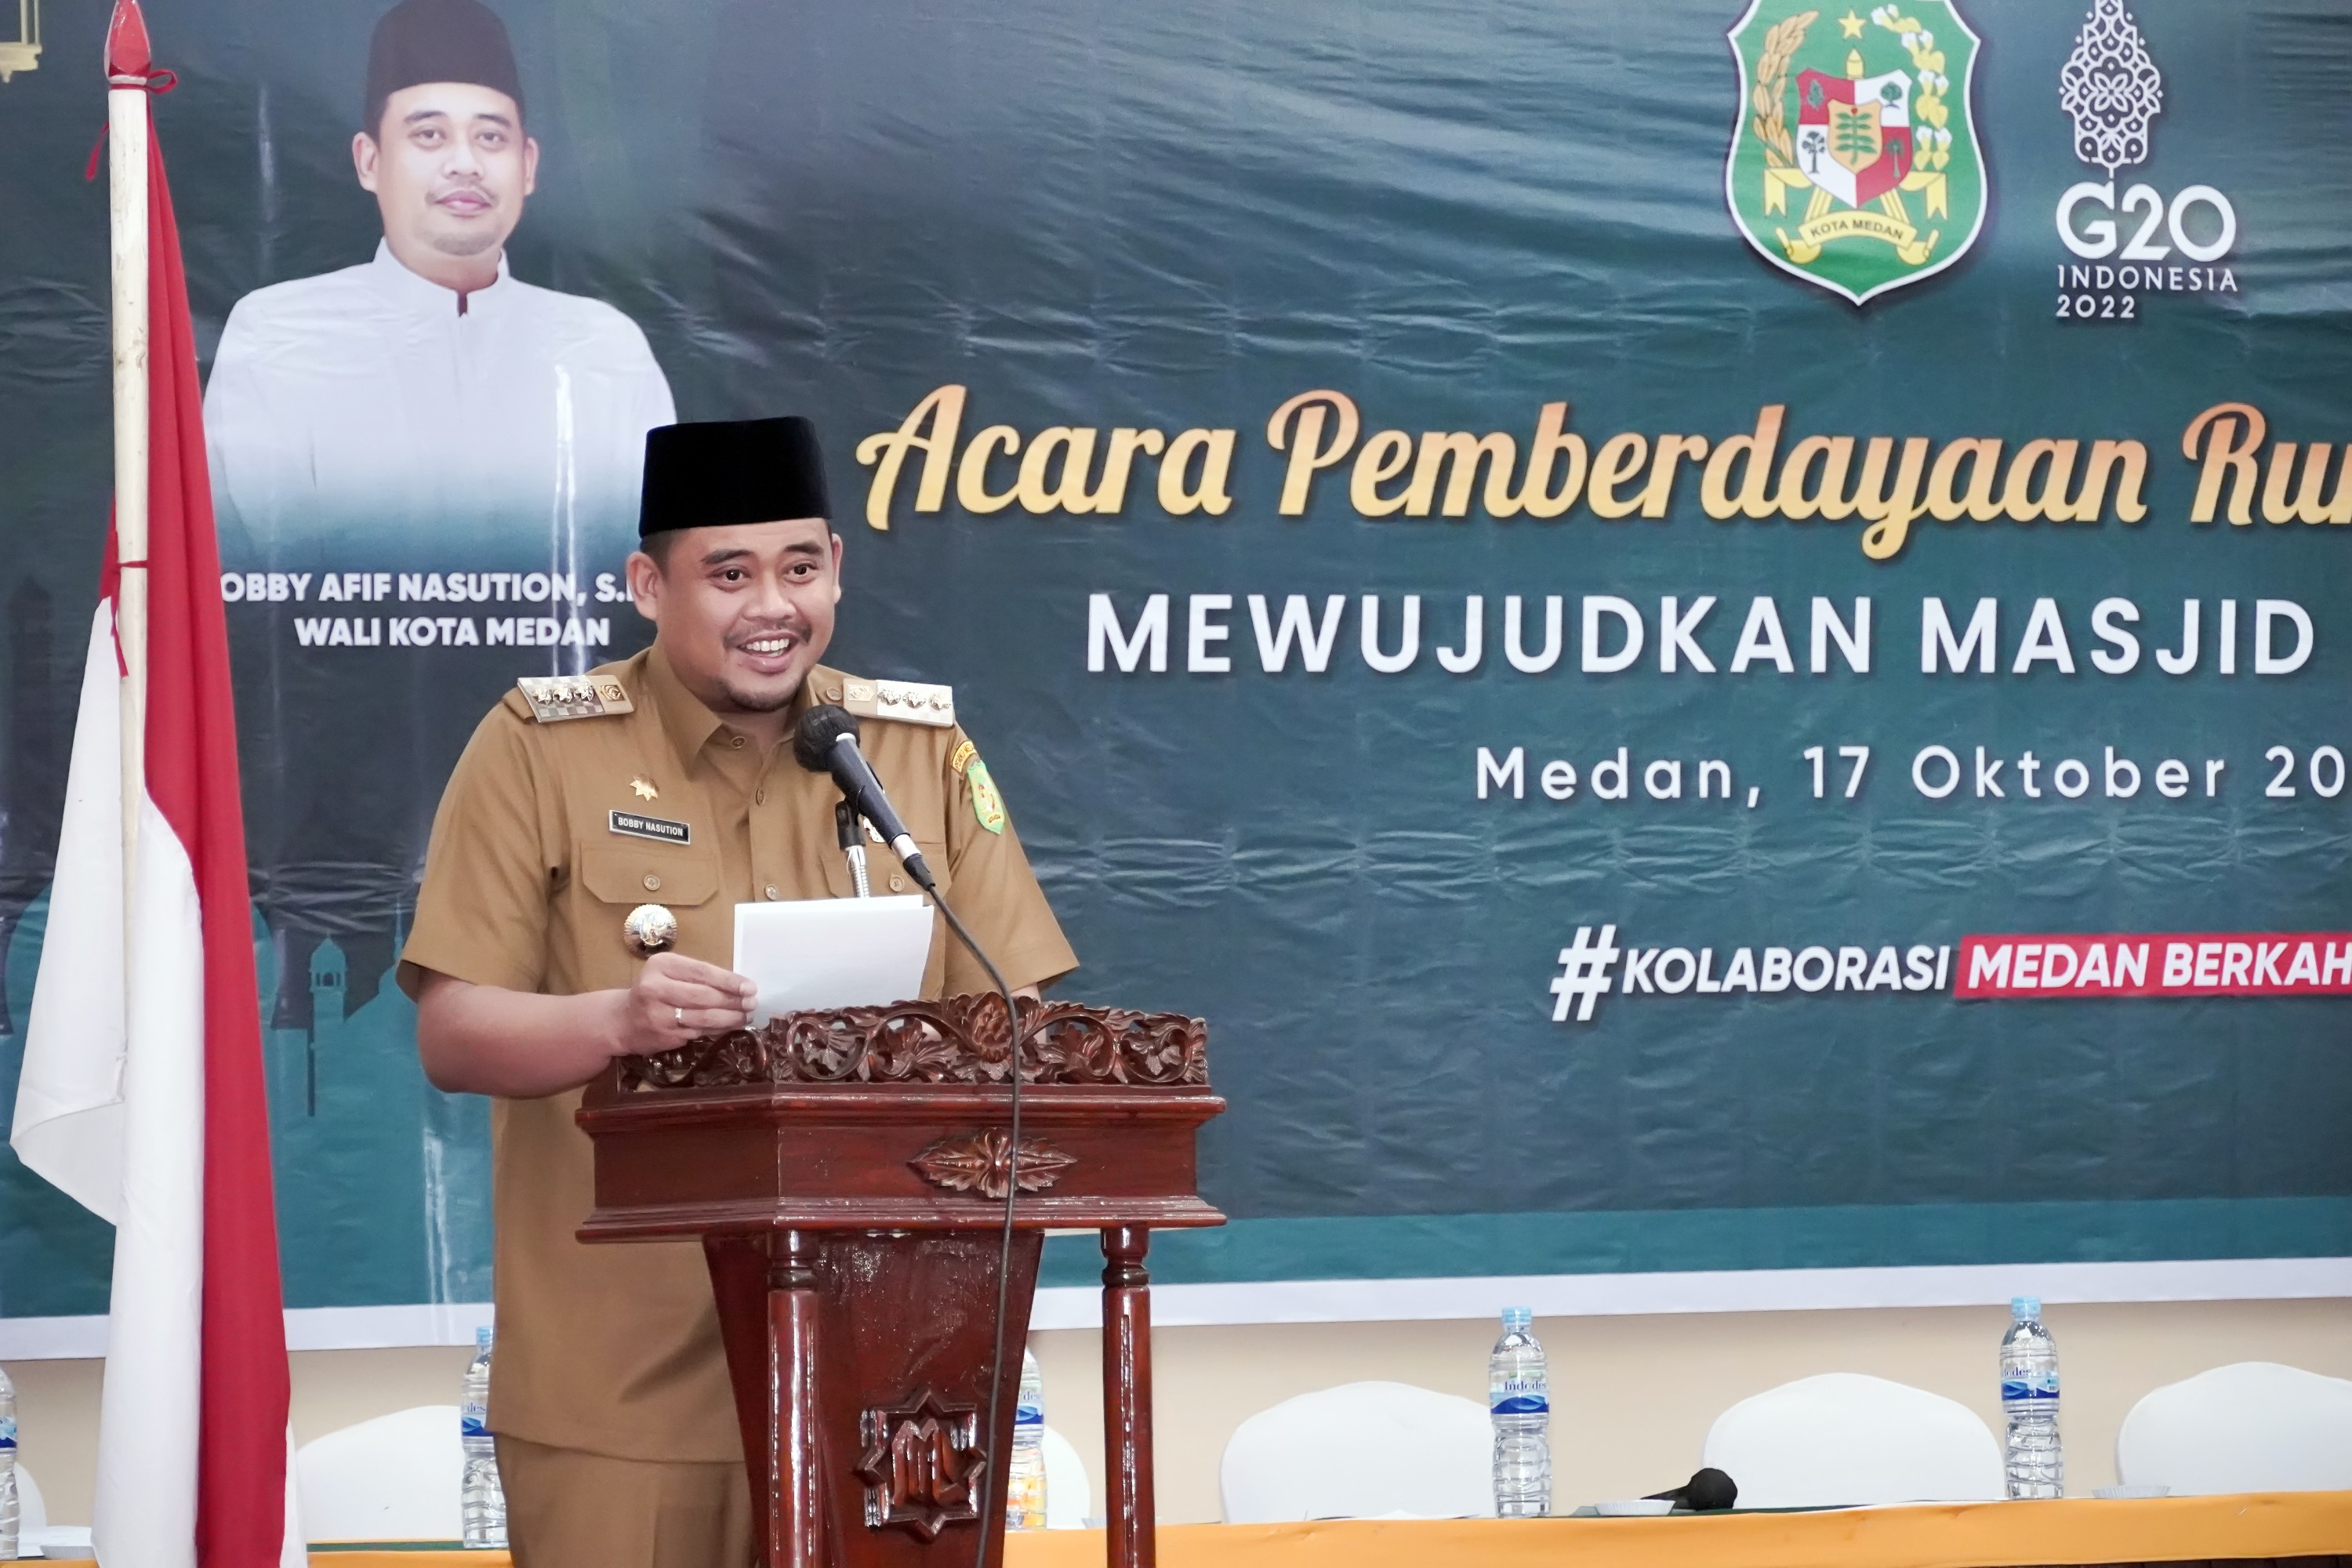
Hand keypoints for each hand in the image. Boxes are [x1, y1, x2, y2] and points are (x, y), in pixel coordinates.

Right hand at [614, 952, 757, 1054]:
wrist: (621, 1020)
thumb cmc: (653, 991)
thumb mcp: (669, 974)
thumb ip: (697, 976)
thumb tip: (739, 986)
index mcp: (661, 965)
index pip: (702, 972)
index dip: (730, 981)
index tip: (750, 987)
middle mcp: (656, 988)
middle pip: (705, 995)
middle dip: (733, 1001)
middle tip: (752, 1004)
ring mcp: (658, 1014)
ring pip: (704, 1017)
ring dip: (730, 1018)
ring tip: (746, 1016)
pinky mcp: (663, 1035)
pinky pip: (698, 1031)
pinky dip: (717, 1029)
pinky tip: (728, 1026)